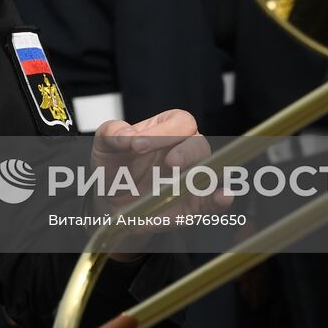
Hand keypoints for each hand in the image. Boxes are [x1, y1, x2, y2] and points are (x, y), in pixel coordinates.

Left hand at [90, 110, 228, 258]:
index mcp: (167, 129)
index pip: (178, 122)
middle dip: (186, 152)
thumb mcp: (104, 145)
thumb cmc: (114, 166)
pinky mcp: (193, 204)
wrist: (111, 201)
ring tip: (188, 181)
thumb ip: (112, 133)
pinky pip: (212, 201)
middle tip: (169, 162)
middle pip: (199, 143)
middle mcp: (185, 150)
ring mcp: (191, 178)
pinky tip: (224, 197)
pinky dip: (220, 199)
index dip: (163, 131)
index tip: (137, 144)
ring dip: (205, 174)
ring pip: (210, 170)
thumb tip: (126, 135)